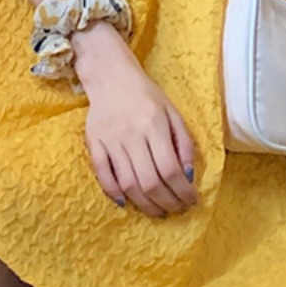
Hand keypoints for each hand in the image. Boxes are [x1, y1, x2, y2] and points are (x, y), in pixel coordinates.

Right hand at [73, 28, 198, 218]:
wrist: (110, 75)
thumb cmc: (146, 95)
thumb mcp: (172, 112)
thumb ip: (184, 142)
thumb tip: (188, 175)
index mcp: (154, 124)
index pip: (170, 169)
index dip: (183, 191)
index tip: (192, 201)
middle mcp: (132, 134)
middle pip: (150, 181)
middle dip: (167, 202)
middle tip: (177, 209)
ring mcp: (110, 139)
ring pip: (128, 183)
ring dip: (145, 204)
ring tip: (159, 211)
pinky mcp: (93, 142)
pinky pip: (102, 174)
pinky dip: (113, 192)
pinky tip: (127, 203)